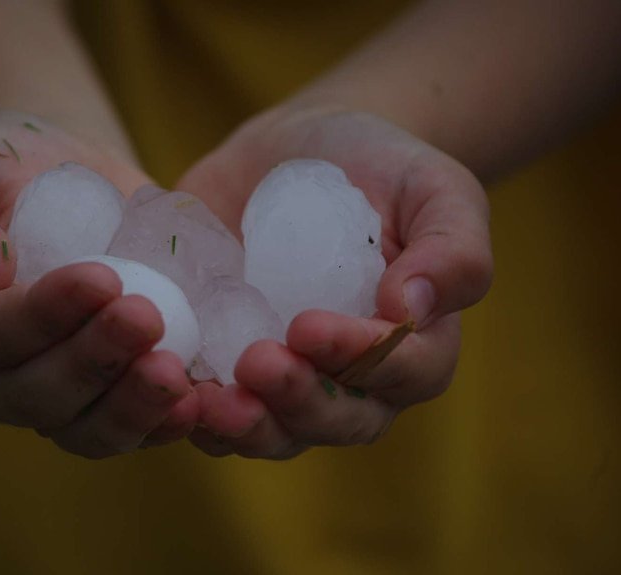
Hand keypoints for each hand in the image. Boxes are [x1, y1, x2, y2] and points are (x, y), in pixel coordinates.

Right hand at [0, 111, 198, 457]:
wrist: (63, 183)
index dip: (43, 316)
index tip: (101, 278)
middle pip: (40, 396)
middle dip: (95, 362)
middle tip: (146, 318)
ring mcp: (59, 399)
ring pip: (88, 430)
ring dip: (132, 407)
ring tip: (174, 372)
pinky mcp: (112, 397)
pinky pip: (135, 428)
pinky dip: (166, 422)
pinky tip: (199, 399)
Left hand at [177, 105, 491, 457]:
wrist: (298, 151)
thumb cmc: (380, 168)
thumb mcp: (433, 186)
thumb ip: (452, 248)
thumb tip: (413, 310)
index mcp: (415, 344)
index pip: (401, 374)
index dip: (359, 360)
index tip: (308, 326)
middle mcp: (354, 377)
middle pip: (338, 420)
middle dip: (297, 402)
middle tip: (257, 363)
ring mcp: (289, 375)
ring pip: (276, 431)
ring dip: (244, 426)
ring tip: (208, 401)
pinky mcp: (231, 361)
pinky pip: (216, 406)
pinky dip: (192, 408)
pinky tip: (168, 386)